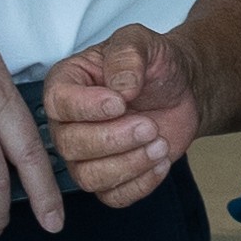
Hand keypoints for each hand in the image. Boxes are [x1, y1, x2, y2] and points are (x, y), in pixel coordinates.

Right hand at [42, 24, 197, 209]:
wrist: (181, 91)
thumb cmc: (154, 65)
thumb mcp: (142, 42)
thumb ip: (128, 55)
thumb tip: (120, 87)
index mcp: (67, 84)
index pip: (58, 104)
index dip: (88, 109)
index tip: (120, 102)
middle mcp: (68, 123)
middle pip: (70, 145)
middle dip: (114, 139)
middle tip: (149, 126)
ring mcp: (85, 155)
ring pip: (89, 177)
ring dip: (129, 164)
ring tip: (159, 143)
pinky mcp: (108, 178)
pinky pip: (113, 197)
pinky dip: (140, 184)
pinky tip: (160, 162)